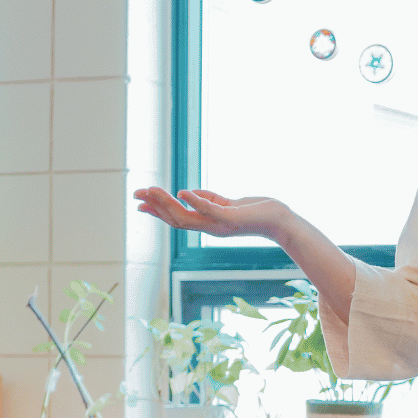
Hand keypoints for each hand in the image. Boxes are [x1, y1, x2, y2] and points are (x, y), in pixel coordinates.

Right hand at [133, 187, 297, 238]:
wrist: (281, 221)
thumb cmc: (256, 212)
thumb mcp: (229, 204)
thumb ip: (210, 200)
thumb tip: (189, 194)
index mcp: (207, 224)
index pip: (176, 219)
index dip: (157, 211)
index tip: (139, 203)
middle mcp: (209, 228)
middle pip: (175, 219)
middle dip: (155, 206)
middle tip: (137, 194)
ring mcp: (219, 224)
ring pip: (187, 216)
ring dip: (167, 203)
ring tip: (152, 190)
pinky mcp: (231, 218)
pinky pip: (210, 210)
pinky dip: (195, 202)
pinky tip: (182, 192)